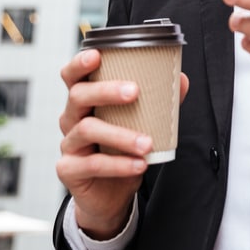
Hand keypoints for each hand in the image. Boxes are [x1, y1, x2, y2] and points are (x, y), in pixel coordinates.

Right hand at [56, 48, 189, 238]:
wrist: (109, 194)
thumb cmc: (121, 150)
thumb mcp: (139, 123)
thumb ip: (157, 102)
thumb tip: (180, 79)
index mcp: (85, 102)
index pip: (73, 77)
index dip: (79, 64)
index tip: (97, 55)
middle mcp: (71, 119)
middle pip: (78, 96)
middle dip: (105, 91)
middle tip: (134, 92)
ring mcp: (68, 145)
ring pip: (87, 130)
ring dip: (121, 134)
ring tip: (147, 143)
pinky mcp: (69, 170)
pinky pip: (92, 164)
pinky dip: (118, 164)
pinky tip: (139, 164)